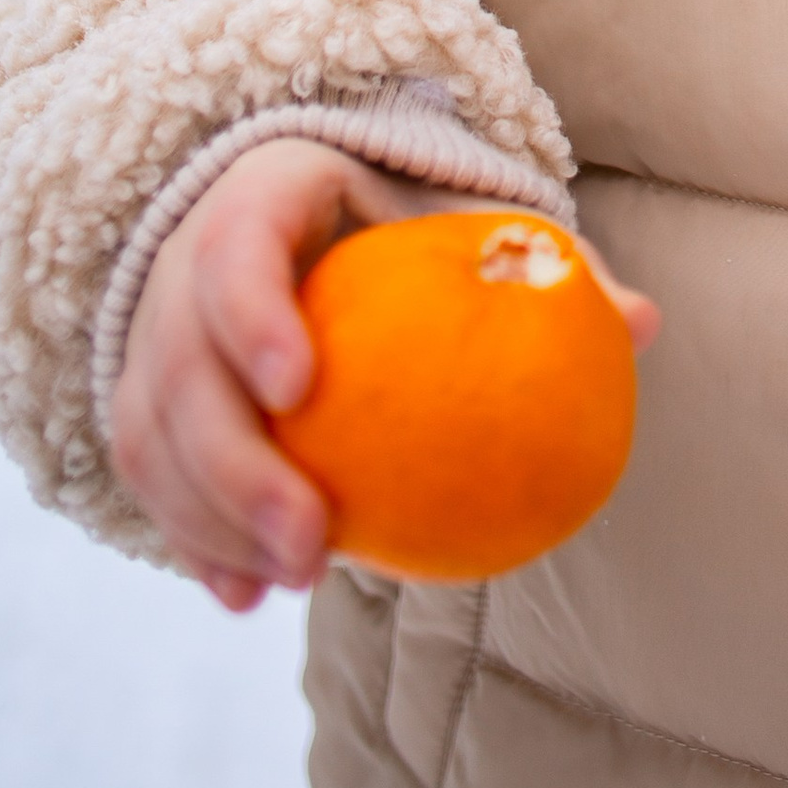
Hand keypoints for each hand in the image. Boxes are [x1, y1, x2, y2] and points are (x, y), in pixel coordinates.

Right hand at [109, 138, 659, 611]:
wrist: (303, 211)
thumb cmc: (404, 218)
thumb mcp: (463, 219)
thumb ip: (544, 268)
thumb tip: (642, 323)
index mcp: (264, 192)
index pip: (237, 244)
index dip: (253, 315)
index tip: (303, 386)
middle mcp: (185, 255)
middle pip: (182, 361)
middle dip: (235, 462)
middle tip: (314, 540)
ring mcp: (152, 327)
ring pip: (151, 428)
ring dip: (210, 516)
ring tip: (290, 580)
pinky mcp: (145, 391)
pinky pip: (147, 472)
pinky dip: (191, 536)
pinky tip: (245, 595)